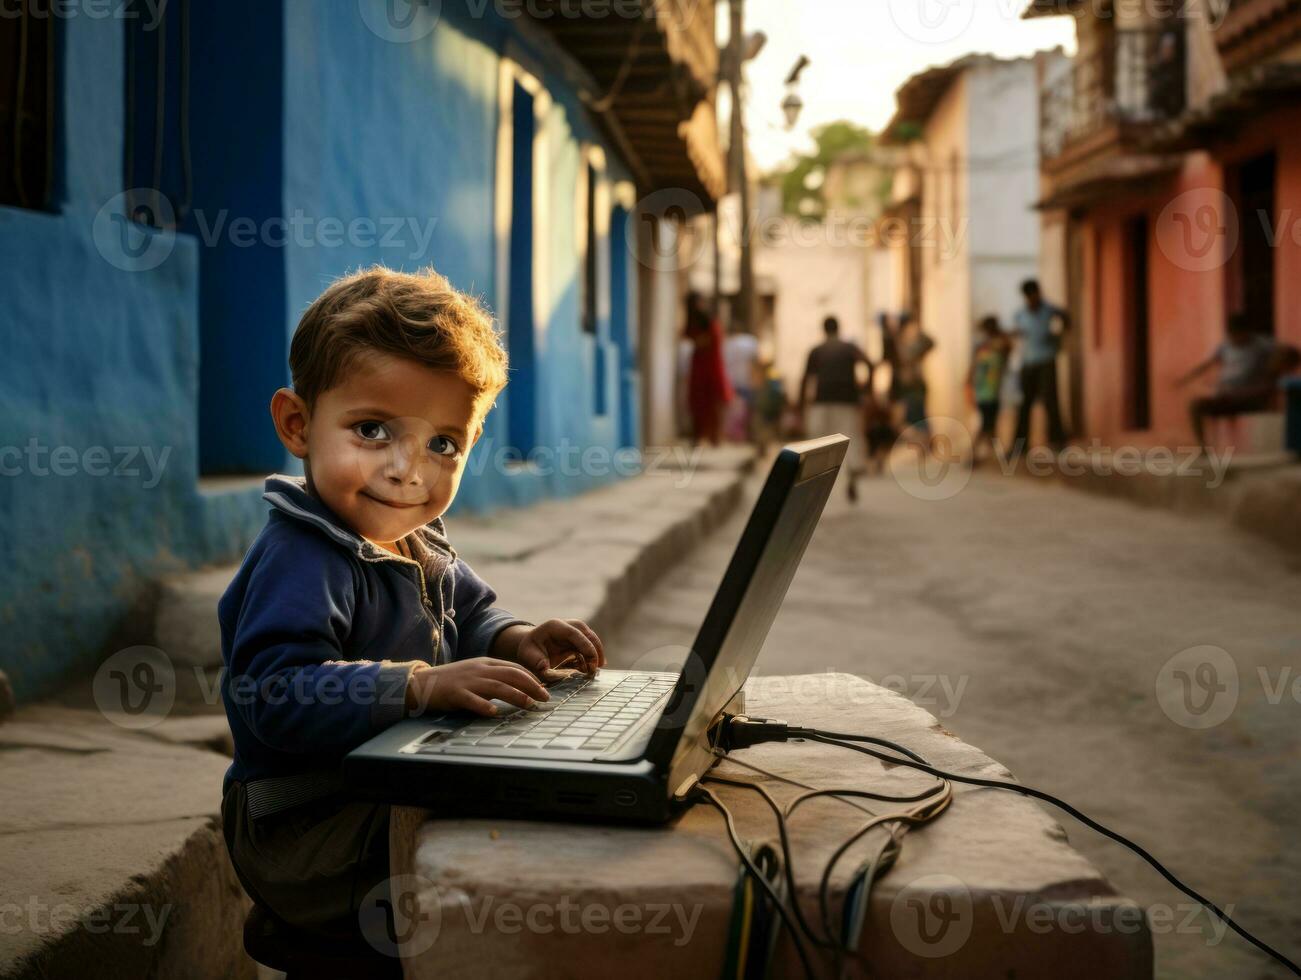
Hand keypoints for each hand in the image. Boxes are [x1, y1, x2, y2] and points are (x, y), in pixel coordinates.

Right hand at [405, 657, 550, 716]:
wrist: (423, 682)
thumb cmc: (453, 680)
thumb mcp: (477, 673)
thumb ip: (496, 677)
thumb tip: (520, 687)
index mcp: (486, 663)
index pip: (515, 668)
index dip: (532, 678)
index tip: (544, 689)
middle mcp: (480, 670)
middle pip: (510, 675)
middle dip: (531, 686)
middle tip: (545, 698)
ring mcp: (468, 682)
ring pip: (496, 686)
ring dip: (515, 695)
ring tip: (529, 704)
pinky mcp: (455, 694)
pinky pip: (471, 700)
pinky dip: (483, 706)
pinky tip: (494, 713)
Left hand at [514, 618, 605, 679]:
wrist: (530, 645)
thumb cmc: (529, 650)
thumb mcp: (528, 655)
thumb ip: (537, 662)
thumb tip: (545, 668)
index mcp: (555, 626)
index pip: (575, 633)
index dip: (586, 647)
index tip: (591, 662)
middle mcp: (567, 625)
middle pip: (587, 634)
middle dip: (595, 650)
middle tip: (596, 668)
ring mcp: (573, 630)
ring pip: (591, 638)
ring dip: (596, 653)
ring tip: (597, 669)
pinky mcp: (577, 638)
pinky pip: (589, 644)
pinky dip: (593, 655)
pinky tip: (593, 667)